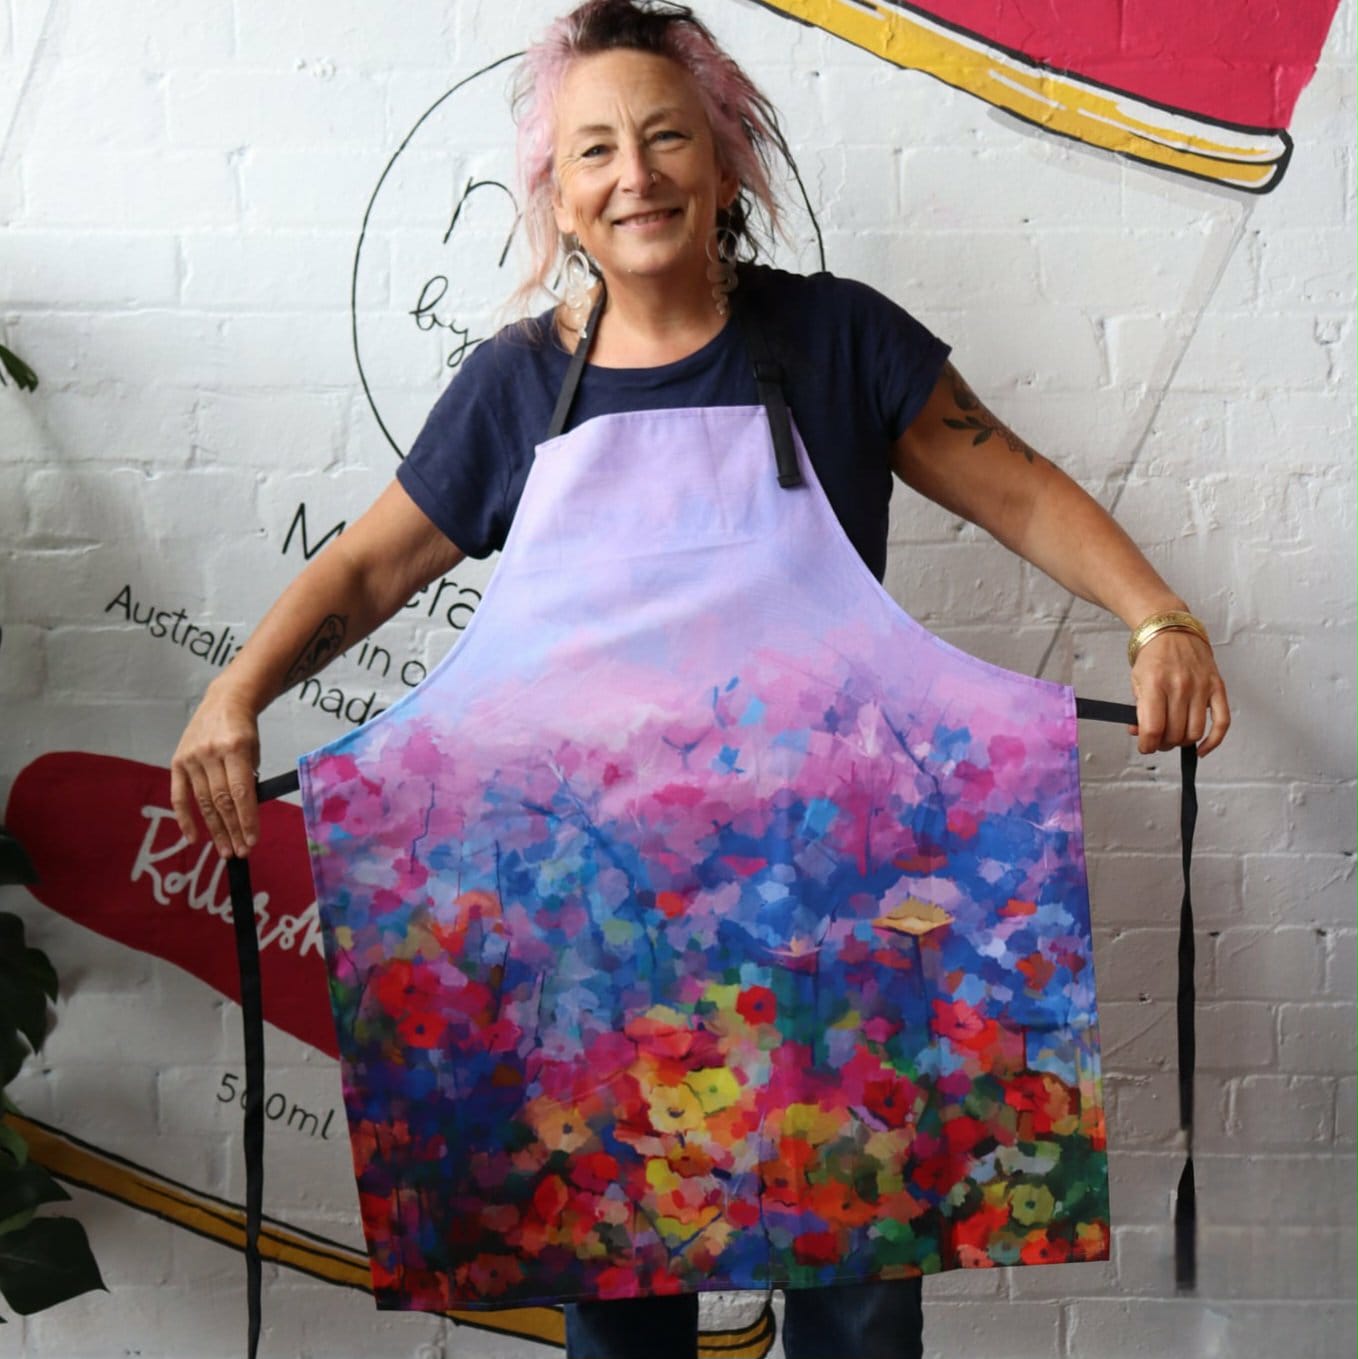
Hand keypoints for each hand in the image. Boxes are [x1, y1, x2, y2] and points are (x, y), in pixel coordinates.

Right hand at [170, 681, 261, 857]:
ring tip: (226, 849)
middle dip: (233, 829)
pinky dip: (185, 818)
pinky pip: (178, 795)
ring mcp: (191, 757)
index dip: (246, 819)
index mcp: (235, 747)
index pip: (240, 791)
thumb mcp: (254, 750)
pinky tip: (194, 838)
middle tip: (241, 851)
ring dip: (215, 829)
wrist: (224, 701)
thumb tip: (244, 814)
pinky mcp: (177, 761)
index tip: (253, 841)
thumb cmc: (244, 730)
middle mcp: (210, 753)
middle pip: (221, 800)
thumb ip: (248, 778)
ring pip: (203, 801)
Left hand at [1129, 629, 1229, 755]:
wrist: (1172, 630)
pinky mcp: (1217, 687)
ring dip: (1182, 743)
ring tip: (1173, 738)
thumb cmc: (1153, 656)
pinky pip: (1222, 722)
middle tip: (1157, 741)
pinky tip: (1202, 748)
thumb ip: (1138, 709)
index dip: (1147, 744)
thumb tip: (1139, 733)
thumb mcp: (1136, 680)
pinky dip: (1213, 741)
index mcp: (1155, 683)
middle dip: (1163, 744)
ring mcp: (1201, 686)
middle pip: (1175, 733)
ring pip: (1195, 732)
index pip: (1153, 727)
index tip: (1145, 747)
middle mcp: (1180, 685)